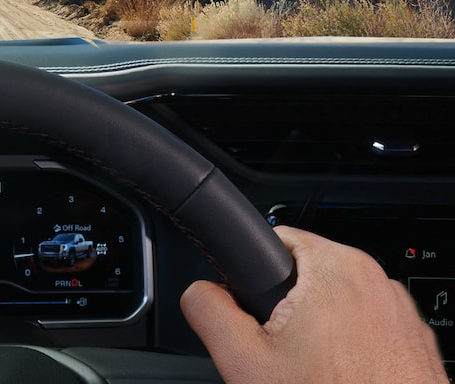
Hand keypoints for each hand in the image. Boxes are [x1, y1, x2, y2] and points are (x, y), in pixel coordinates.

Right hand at [181, 225, 447, 382]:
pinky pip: (365, 330)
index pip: (275, 241)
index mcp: (337, 267)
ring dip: (317, 333)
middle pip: (305, 277)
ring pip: (336, 306)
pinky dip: (348, 350)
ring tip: (311, 373)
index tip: (253, 314)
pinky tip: (336, 379)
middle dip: (284, 313)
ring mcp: (400, 312)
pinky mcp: (411, 340)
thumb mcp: (245, 361)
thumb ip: (209, 311)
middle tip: (280, 357)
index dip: (251, 277)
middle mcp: (377, 281)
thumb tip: (197, 292)